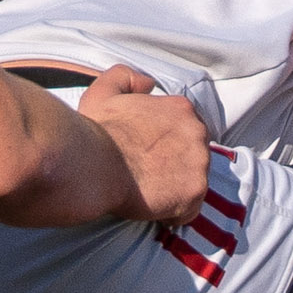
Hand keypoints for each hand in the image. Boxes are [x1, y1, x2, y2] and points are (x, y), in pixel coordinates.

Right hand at [78, 65, 208, 224]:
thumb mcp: (105, 91)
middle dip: (174, 166)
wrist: (92, 164)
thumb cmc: (97, 131)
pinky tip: (153, 212)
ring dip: (174, 190)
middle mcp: (197, 132)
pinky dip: (174, 214)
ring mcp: (199, 162)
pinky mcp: (194, 191)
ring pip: (193, 181)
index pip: (184, 130)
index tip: (147, 156)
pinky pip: (190, 209)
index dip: (166, 146)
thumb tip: (147, 83)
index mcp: (181, 109)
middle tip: (147, 177)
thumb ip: (126, 78)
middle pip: (193, 155)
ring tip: (147, 196)